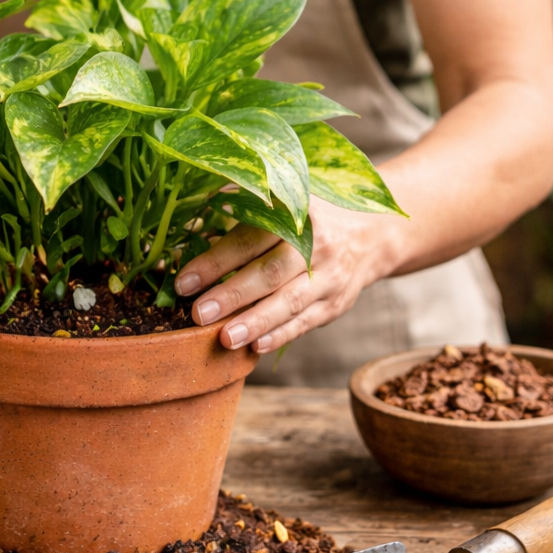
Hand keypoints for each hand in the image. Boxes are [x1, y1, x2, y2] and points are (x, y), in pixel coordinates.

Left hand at [174, 199, 393, 351]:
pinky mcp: (336, 303)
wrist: (369, 233)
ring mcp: (330, 276)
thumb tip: (183, 237)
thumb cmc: (303, 220)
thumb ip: (236, 216)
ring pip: (289, 302)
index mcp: (294, 213)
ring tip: (224, 339)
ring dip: (255, 322)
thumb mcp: (279, 205)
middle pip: (270, 272)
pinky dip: (280, 335)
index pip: (250, 238)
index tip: (184, 282)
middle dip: (232, 295)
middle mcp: (316, 244)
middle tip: (198, 314)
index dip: (215, 261)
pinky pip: (306, 323)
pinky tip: (254, 347)